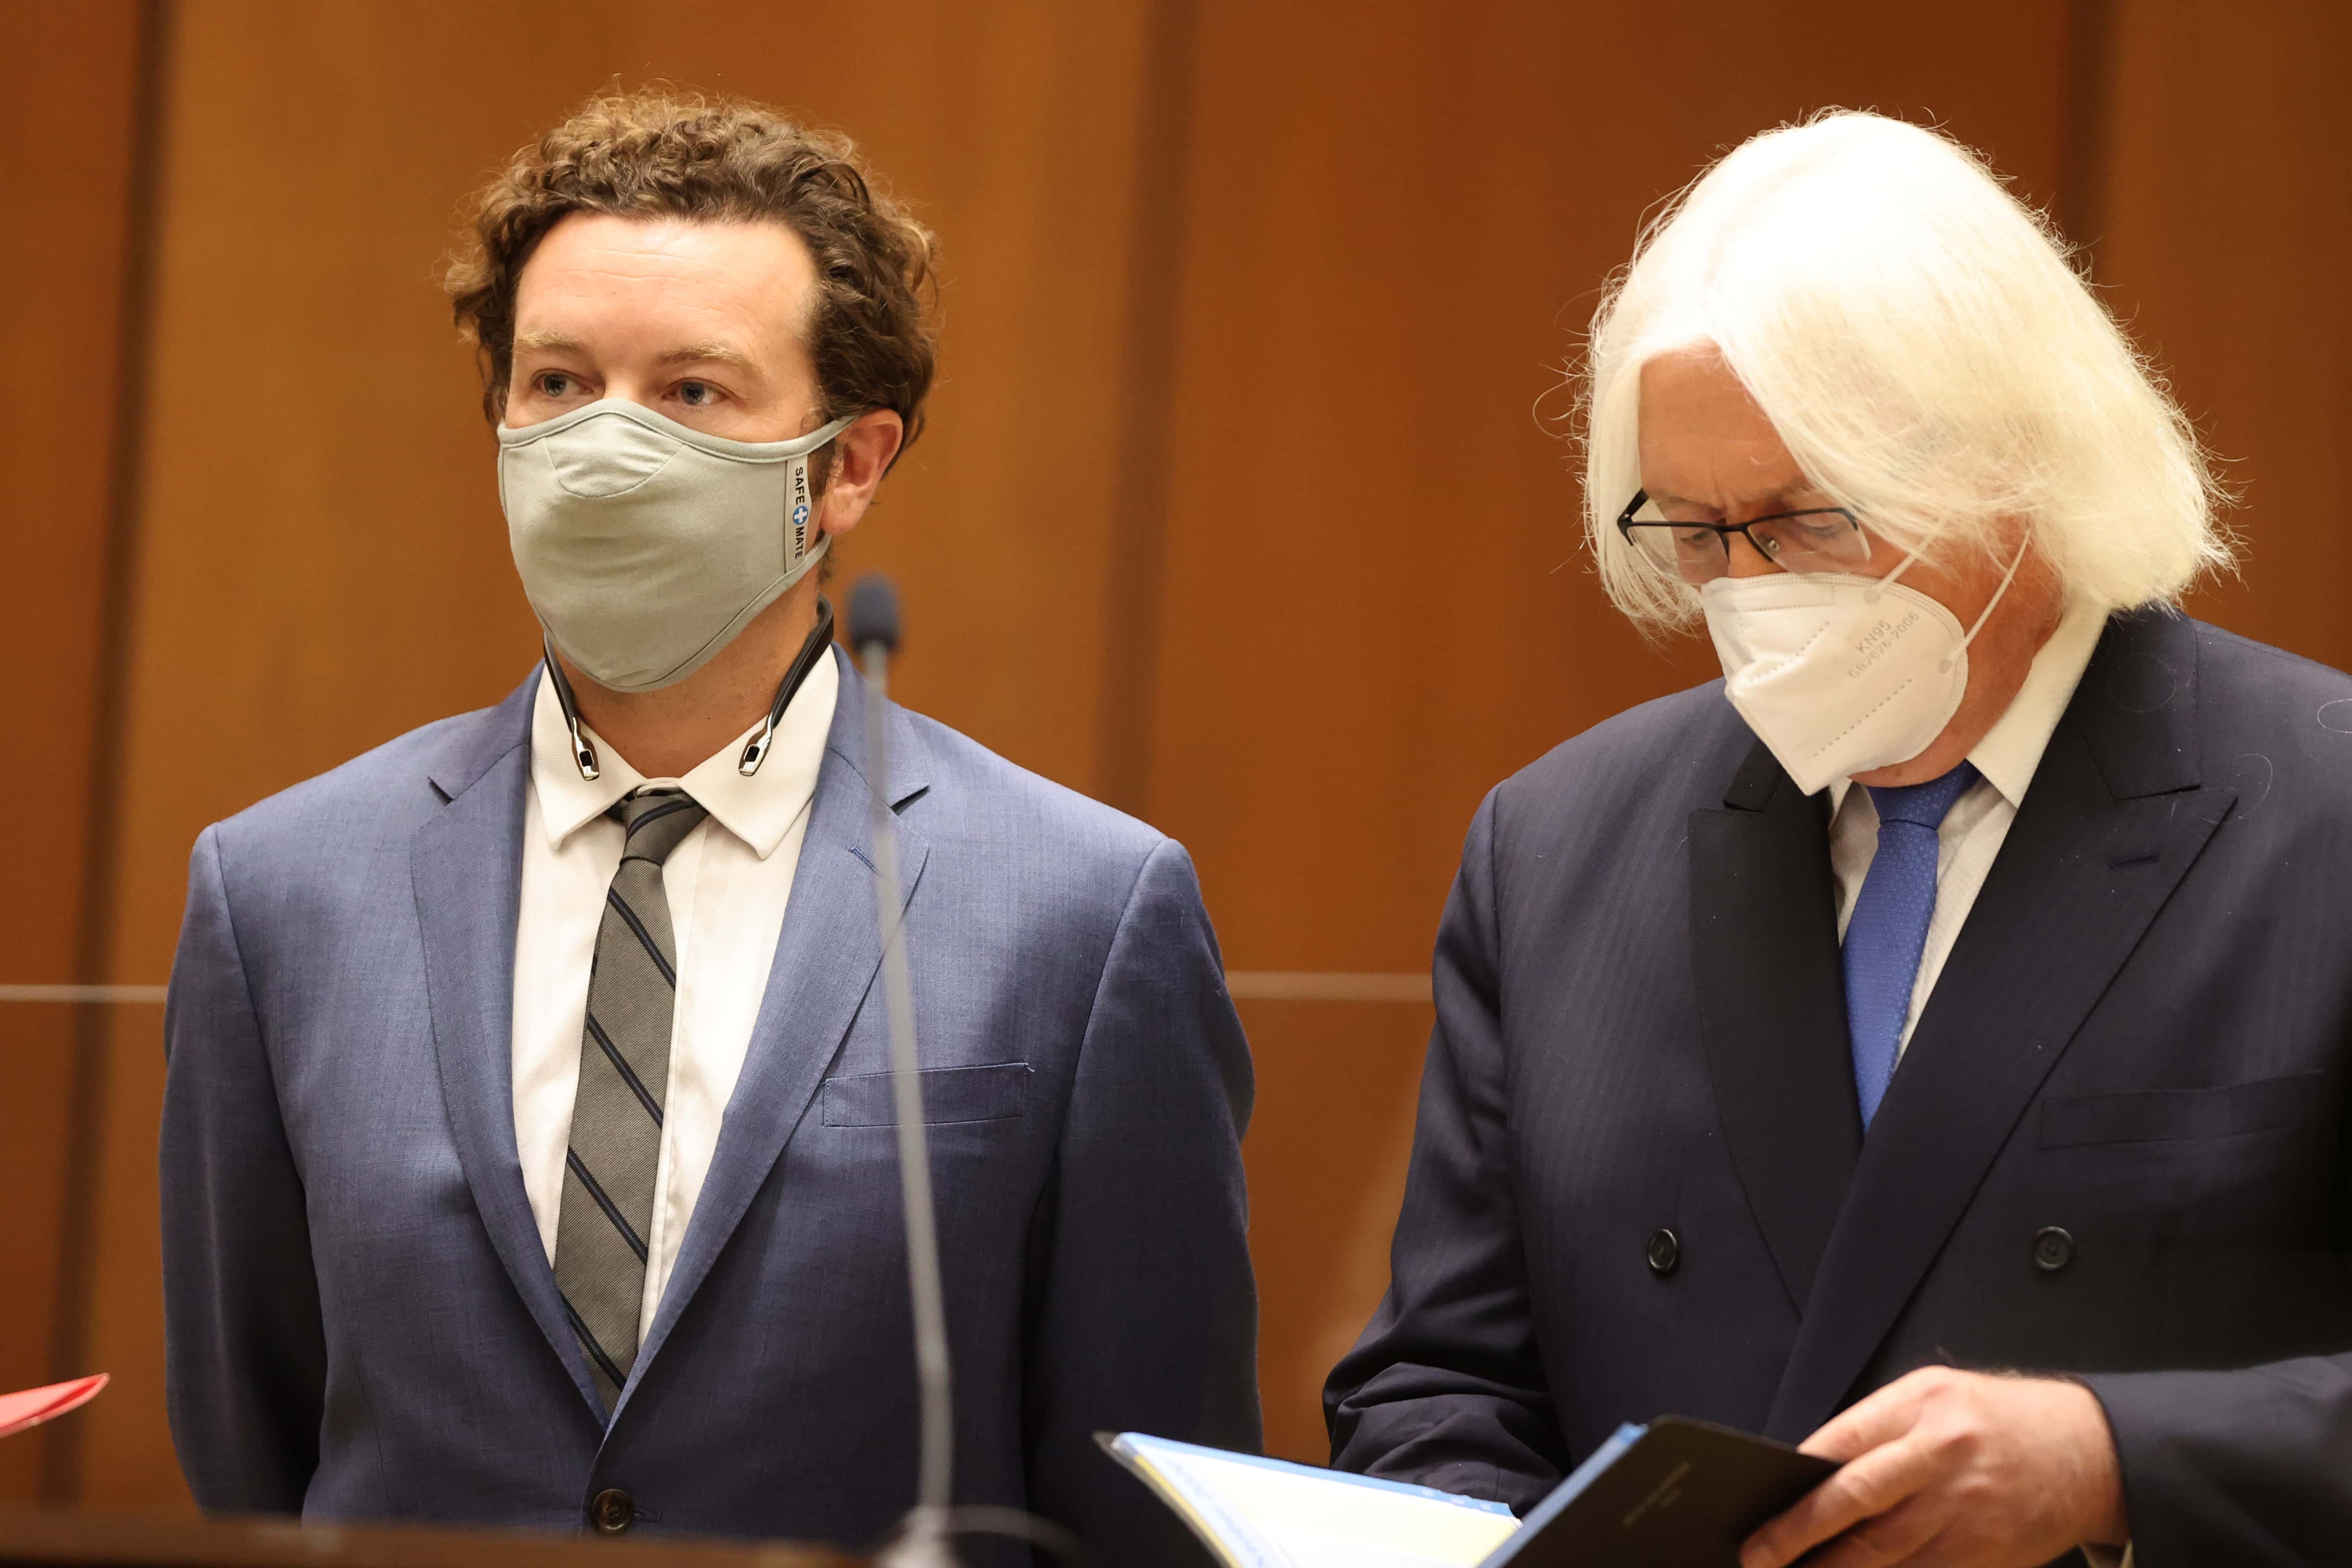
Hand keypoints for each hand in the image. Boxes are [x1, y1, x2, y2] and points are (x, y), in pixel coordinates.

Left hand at [1739, 1367, 2128, 1567]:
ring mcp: (1967, 1508)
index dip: (1795, 1481)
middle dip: (1798, 1533)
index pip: (1841, 1444)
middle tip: (1757, 1554)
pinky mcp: (1986, 1553)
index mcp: (1922, 1405)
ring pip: (1884, 1551)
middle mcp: (1942, 1455)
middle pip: (1856, 1501)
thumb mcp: (1934, 1395)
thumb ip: (1876, 1428)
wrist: (2088, 1449)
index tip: (1757, 1504)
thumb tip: (1811, 1471)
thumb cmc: (1995, 1419)